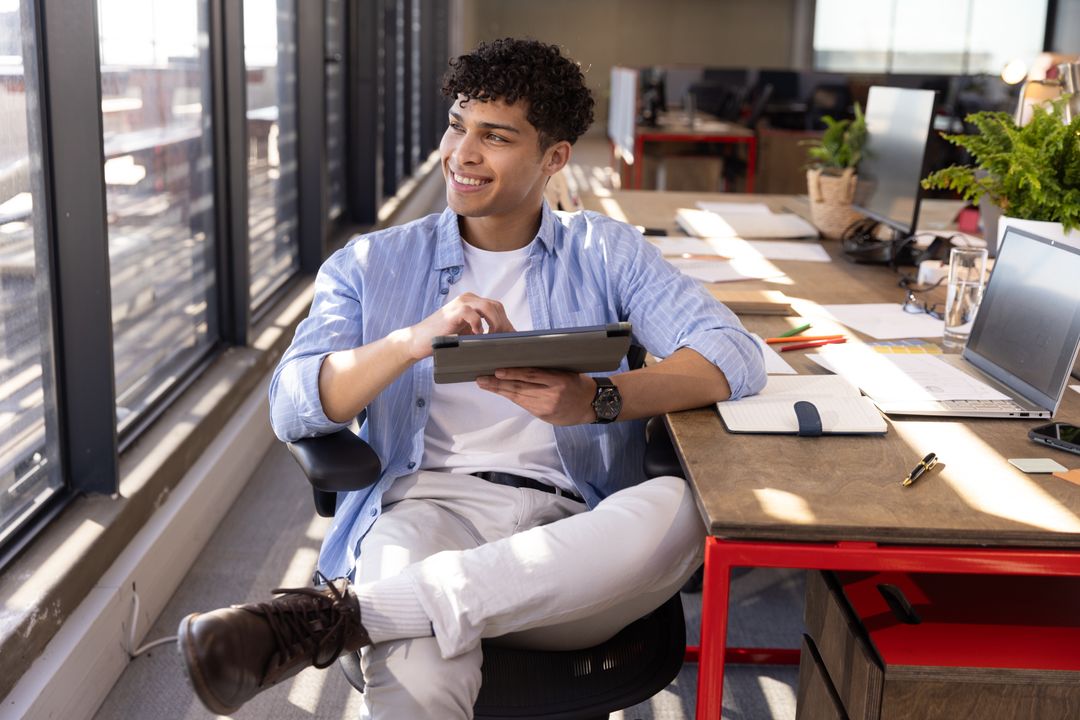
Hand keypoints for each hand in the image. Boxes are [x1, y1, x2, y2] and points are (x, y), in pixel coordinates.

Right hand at [396, 292, 514, 359]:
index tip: (512, 338)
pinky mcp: (454, 311)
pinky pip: (472, 314)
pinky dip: (478, 326)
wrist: (418, 341)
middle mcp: (468, 299)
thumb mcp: (467, 334)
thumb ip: (482, 331)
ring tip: (492, 338)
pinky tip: (477, 336)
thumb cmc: (443, 339)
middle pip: (496, 306)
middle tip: (505, 340)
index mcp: (473, 302)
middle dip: (504, 324)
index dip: (506, 322)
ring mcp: (461, 303)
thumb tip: (504, 339)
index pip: (497, 308)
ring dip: (495, 324)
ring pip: (488, 307)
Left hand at [476, 368, 596, 425]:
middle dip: (498, 383)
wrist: (592, 405)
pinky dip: (512, 397)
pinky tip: (501, 392)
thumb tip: (521, 363)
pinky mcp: (544, 415)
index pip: (531, 375)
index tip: (497, 371)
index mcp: (560, 380)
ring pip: (519, 397)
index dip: (513, 373)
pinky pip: (524, 404)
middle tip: (481, 379)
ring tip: (485, 384)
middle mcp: (552, 395)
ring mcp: (547, 407)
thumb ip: (547, 370)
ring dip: (500, 391)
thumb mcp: (567, 372)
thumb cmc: (579, 383)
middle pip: (520, 388)